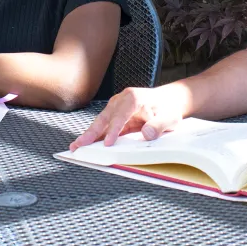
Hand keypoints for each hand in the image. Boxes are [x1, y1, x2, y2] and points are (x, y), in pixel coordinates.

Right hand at [69, 86, 186, 150]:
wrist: (169, 101)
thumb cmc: (168, 108)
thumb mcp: (170, 117)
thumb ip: (159, 125)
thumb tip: (147, 134)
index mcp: (134, 98)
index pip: (120, 115)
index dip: (114, 130)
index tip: (109, 143)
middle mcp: (121, 100)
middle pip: (104, 118)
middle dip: (91, 132)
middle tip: (80, 145)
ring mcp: (116, 107)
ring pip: (100, 122)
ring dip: (88, 135)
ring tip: (76, 147)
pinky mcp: (115, 115)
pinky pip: (103, 126)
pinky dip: (95, 135)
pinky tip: (86, 144)